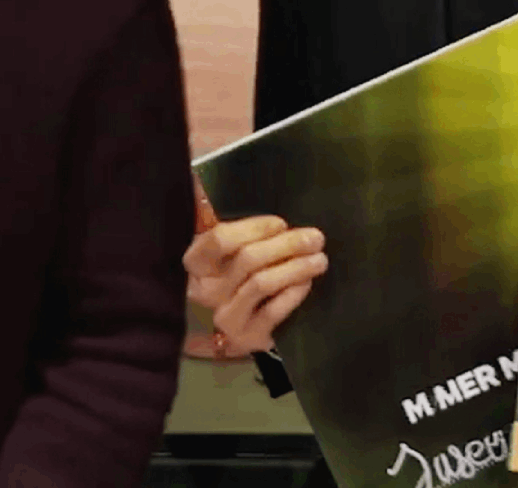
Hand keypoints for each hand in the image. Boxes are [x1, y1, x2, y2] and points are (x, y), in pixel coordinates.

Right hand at [183, 215, 327, 356]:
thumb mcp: (231, 251)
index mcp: (198, 263)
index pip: (218, 240)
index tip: (281, 223)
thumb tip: (208, 180)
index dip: (254, 228)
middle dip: (287, 245)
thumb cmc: (239, 277)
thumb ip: (235, 226)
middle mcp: (205, 290)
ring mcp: (225, 315)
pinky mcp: (246, 337)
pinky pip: (274, 310)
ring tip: (319, 259)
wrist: (239, 326)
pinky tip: (307, 283)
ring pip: (261, 283)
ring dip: (296, 267)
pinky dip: (294, 293)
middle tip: (316, 238)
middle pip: (247, 259)